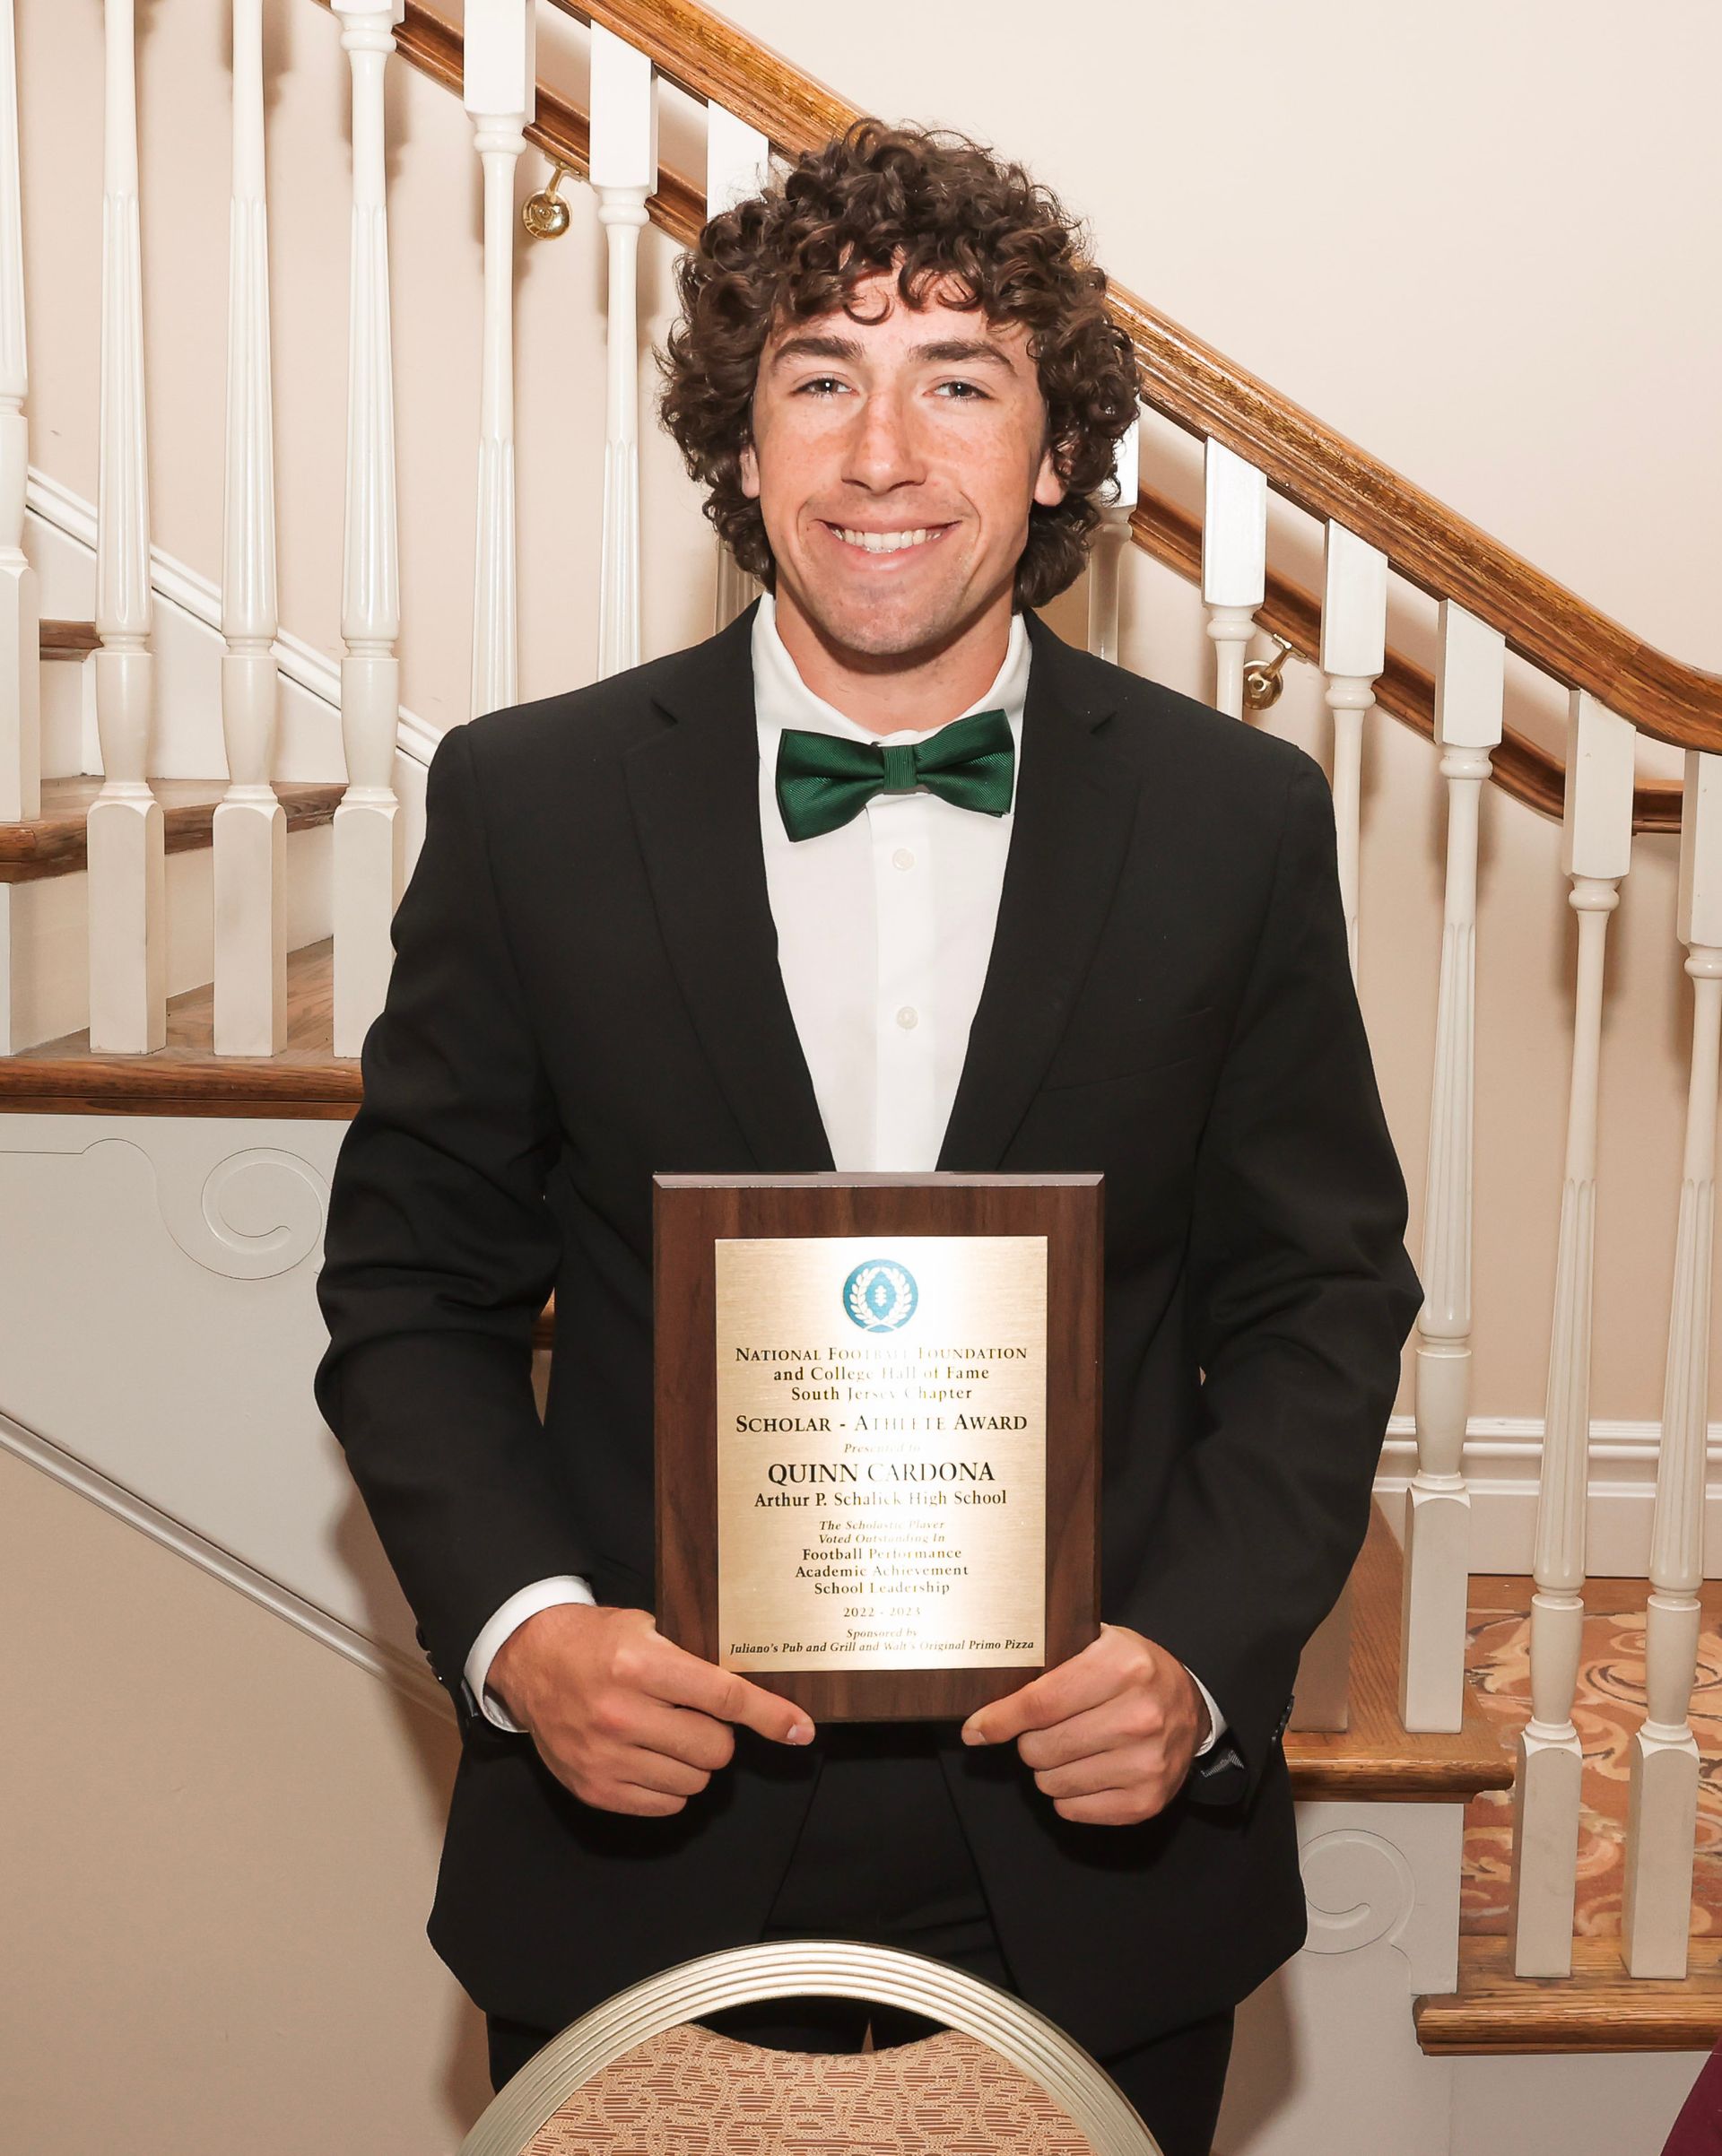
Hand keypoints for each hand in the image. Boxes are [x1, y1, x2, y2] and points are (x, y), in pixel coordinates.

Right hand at [488, 1603, 814, 1816]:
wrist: (530, 1662)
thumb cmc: (596, 1641)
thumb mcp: (646, 1628)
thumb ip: (693, 1660)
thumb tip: (754, 1693)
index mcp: (640, 1665)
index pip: (724, 1698)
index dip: (770, 1716)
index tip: (799, 1729)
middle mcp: (622, 1713)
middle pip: (715, 1748)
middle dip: (718, 1736)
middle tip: (697, 1717)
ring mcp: (606, 1756)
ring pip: (694, 1782)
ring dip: (694, 1762)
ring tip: (668, 1735)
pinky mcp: (595, 1788)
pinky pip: (665, 1805)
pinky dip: (670, 1786)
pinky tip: (651, 1757)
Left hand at [959, 1624, 1206, 1824]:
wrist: (1190, 1702)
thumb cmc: (1134, 1670)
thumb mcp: (1100, 1642)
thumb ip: (1052, 1660)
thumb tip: (991, 1693)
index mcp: (1123, 1667)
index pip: (1040, 1702)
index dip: (1000, 1719)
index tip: (976, 1729)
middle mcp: (1139, 1715)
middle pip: (1041, 1747)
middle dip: (1028, 1741)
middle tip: (1044, 1729)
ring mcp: (1146, 1762)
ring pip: (1052, 1782)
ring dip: (1048, 1768)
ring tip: (1068, 1747)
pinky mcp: (1147, 1800)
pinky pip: (1073, 1810)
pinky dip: (1067, 1794)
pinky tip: (1084, 1769)